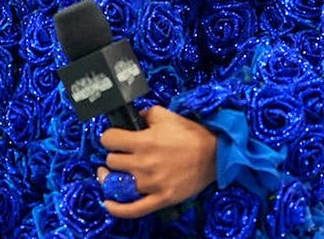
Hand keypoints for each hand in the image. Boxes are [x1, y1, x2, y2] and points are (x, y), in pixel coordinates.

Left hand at [97, 105, 216, 218]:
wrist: (215, 155)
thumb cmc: (191, 134)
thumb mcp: (166, 116)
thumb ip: (145, 114)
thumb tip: (134, 117)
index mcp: (143, 141)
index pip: (109, 139)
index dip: (110, 137)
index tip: (115, 138)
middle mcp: (143, 163)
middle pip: (111, 161)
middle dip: (114, 156)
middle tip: (123, 155)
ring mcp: (151, 184)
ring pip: (117, 184)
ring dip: (114, 178)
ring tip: (115, 174)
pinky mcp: (160, 199)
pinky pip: (133, 209)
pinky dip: (117, 208)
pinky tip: (109, 202)